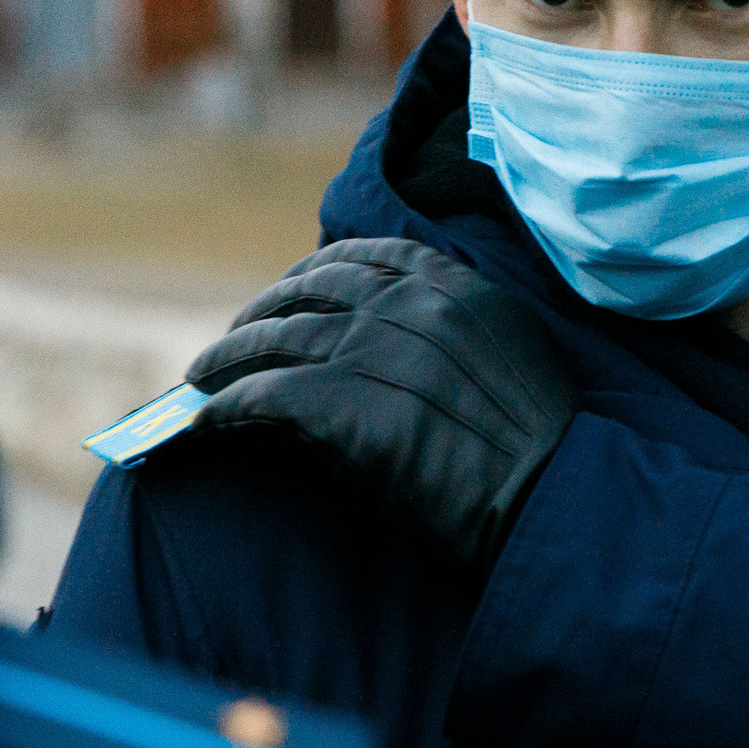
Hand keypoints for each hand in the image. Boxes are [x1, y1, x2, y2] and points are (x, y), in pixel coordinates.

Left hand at [188, 238, 579, 565]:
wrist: (546, 491)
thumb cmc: (540, 441)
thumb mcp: (508, 348)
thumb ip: (454, 323)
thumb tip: (390, 333)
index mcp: (451, 283)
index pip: (362, 256)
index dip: (313, 272)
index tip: (290, 290)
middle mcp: (404, 303)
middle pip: (307, 291)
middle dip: (262, 313)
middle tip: (233, 339)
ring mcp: (369, 348)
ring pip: (274, 339)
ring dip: (227, 359)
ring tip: (201, 376)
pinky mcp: (339, 402)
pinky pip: (260, 396)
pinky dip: (224, 407)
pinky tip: (205, 421)